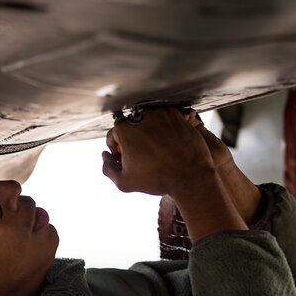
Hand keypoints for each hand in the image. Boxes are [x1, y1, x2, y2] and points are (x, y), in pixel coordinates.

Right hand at [101, 106, 247, 241]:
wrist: (190, 175)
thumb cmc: (157, 179)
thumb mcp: (124, 182)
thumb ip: (109, 168)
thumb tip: (105, 156)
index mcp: (124, 129)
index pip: (113, 136)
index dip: (116, 149)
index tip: (124, 158)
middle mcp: (140, 116)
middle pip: (130, 127)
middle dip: (132, 140)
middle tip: (141, 155)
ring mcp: (159, 113)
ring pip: (147, 122)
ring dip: (148, 132)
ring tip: (156, 150)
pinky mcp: (176, 114)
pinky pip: (164, 120)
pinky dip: (164, 129)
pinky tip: (168, 144)